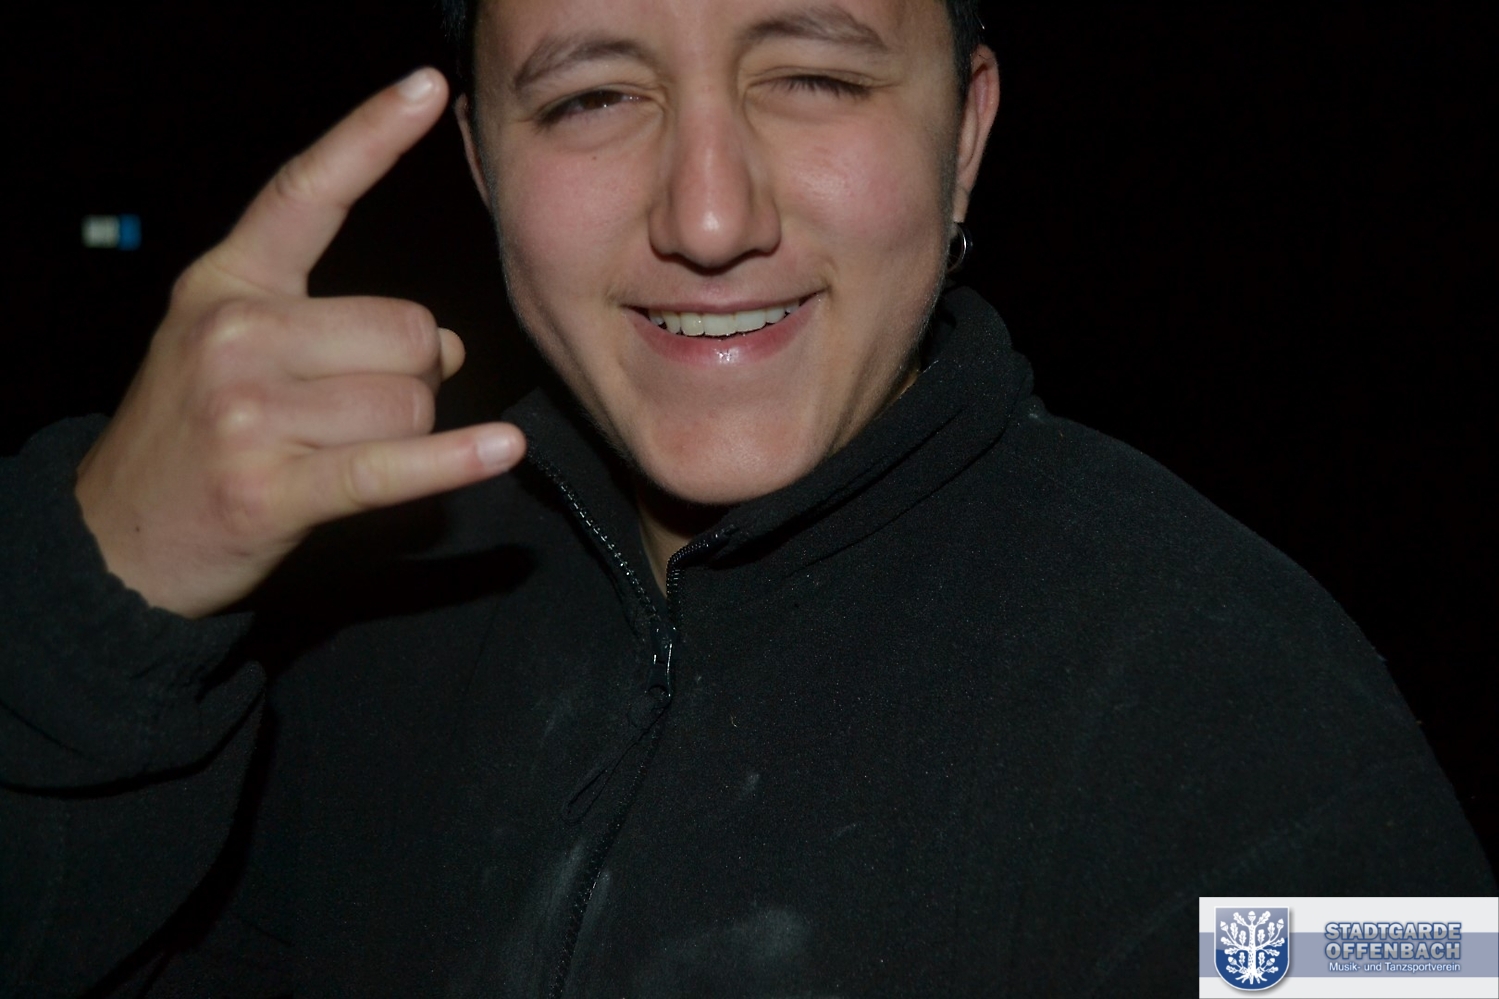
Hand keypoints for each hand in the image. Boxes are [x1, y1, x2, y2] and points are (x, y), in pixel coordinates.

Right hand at [74, 69, 525, 617]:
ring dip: (410, 433)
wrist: (119, 537)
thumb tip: (447, 343)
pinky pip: (392, 464)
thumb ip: (331, 321)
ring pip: (411, 402)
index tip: (426, 90)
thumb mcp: (230, 345)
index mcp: (228, 283)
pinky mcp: (273, 486)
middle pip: (409, 331)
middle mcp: (236, 333)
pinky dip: (452, 462)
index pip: (309, 192)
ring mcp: (250, 410)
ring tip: (343, 449)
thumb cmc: (196, 435)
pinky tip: (501, 450)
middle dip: (415, 375)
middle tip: (366, 406)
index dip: (371, 137)